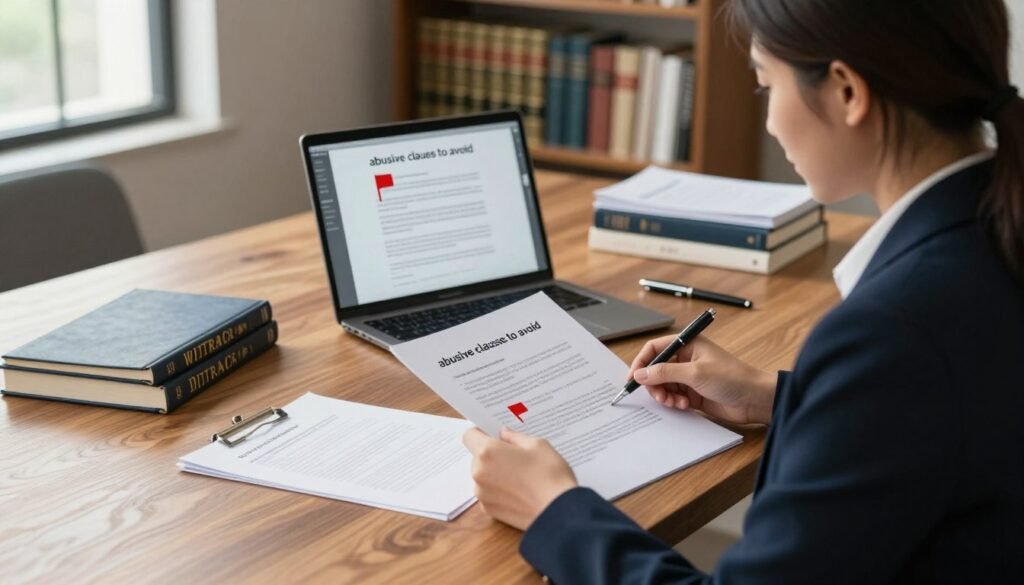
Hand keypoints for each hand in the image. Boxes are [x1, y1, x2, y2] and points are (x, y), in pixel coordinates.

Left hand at [462, 427, 576, 530]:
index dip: (481, 433)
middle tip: (515, 457)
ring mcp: (482, 494)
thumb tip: (504, 434)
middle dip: (492, 455)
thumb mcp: (537, 445)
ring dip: (494, 473)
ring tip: (520, 476)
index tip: (494, 436)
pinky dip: (498, 490)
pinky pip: (488, 493)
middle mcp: (478, 473)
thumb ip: (515, 437)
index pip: (469, 436)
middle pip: (477, 457)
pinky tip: (519, 491)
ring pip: (482, 476)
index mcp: (487, 452)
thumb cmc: (550, 475)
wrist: (559, 512)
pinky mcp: (489, 510)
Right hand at [628, 335, 775, 424]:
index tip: (633, 378)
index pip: (655, 349)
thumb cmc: (732, 378)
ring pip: (663, 385)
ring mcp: (689, 377)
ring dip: (665, 395)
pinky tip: (684, 405)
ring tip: (676, 402)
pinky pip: (673, 396)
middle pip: (656, 369)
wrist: (754, 399)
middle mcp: (686, 359)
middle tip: (659, 396)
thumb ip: (665, 372)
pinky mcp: (692, 393)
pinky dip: (674, 402)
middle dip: (654, 384)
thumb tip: (640, 374)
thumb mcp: (695, 373)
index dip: (641, 362)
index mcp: (687, 345)